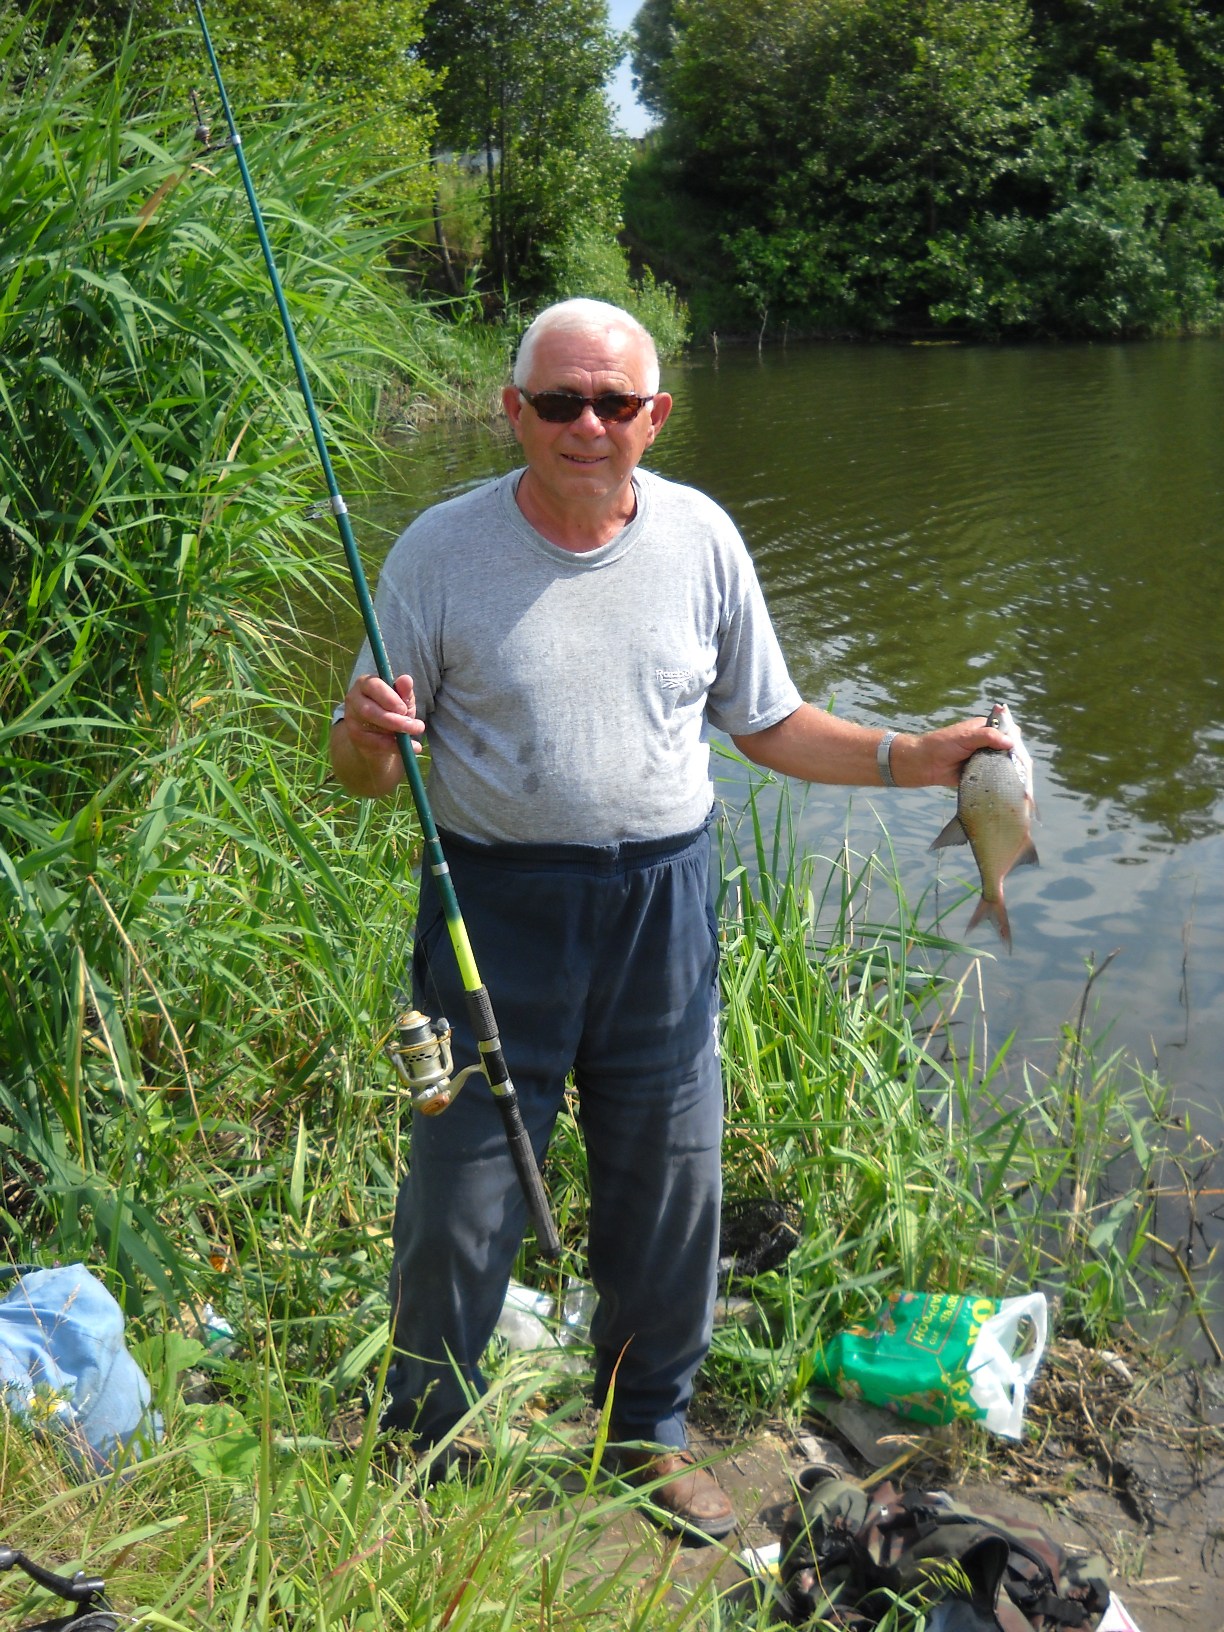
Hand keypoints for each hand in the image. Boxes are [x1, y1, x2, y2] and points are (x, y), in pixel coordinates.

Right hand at [329, 673, 424, 797]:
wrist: (379, 735)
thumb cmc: (391, 710)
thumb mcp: (402, 700)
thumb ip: (404, 691)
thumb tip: (406, 679)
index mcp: (365, 684)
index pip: (373, 685)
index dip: (389, 697)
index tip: (404, 709)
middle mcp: (354, 699)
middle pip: (369, 709)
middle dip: (395, 719)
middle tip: (418, 726)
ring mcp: (352, 719)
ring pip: (371, 724)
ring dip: (397, 730)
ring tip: (415, 733)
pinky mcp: (355, 736)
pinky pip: (376, 742)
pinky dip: (396, 746)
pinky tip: (412, 748)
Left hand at [902, 715, 1014, 787]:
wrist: (925, 764)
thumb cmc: (943, 744)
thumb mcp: (966, 736)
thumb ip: (988, 736)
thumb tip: (1011, 742)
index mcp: (985, 728)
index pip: (1007, 728)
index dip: (1014, 736)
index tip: (1018, 747)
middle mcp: (987, 743)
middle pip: (1008, 747)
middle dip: (1014, 754)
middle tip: (1019, 764)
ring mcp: (985, 758)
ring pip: (1003, 762)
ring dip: (1008, 768)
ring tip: (1017, 776)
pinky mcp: (981, 773)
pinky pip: (994, 775)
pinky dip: (999, 779)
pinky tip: (1008, 784)